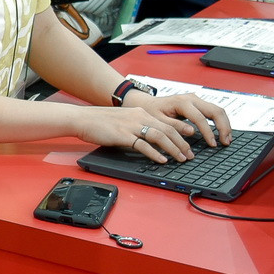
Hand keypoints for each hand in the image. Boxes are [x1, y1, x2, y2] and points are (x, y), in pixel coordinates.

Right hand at [74, 105, 197, 162]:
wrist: (82, 119)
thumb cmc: (100, 121)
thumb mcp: (124, 120)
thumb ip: (138, 126)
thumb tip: (152, 139)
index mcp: (142, 113)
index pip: (168, 122)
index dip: (182, 133)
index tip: (190, 143)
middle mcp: (140, 117)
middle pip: (168, 130)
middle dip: (182, 144)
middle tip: (190, 155)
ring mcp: (131, 126)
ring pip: (159, 136)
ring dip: (173, 149)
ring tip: (180, 159)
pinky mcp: (123, 135)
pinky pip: (143, 145)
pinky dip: (154, 153)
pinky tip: (161, 160)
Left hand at [122, 89, 230, 149]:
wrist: (147, 104)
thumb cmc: (150, 112)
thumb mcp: (158, 121)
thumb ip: (174, 126)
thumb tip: (191, 132)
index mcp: (182, 102)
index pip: (200, 118)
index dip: (208, 132)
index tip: (212, 144)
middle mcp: (192, 98)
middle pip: (215, 111)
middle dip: (223, 127)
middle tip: (226, 142)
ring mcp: (196, 99)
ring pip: (218, 110)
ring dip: (225, 124)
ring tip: (227, 140)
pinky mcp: (198, 103)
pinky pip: (214, 111)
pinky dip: (220, 122)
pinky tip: (222, 132)